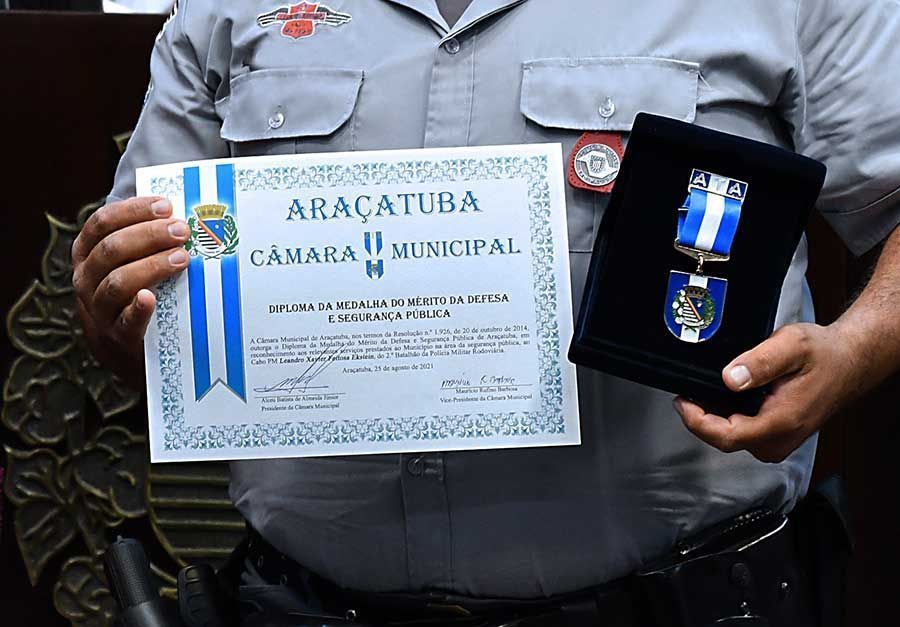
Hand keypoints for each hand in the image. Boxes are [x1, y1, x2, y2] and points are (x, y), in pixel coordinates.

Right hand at [72, 197, 189, 385]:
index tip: (166, 206)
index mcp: (88, 252)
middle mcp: (87, 278)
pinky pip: (125, 321)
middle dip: (149, 235)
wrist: (125, 346)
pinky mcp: (117, 335)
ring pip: (117, 281)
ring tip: (182, 258)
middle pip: (112, 249)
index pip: (103, 222)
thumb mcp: (131, 261)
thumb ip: (148, 239)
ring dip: (151, 266)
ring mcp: (99, 308)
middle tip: (182, 231)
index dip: (134, 211)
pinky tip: (151, 298)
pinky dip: (137, 309)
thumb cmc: (134, 290)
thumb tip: (186, 213)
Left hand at [673, 323, 864, 462]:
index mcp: (780, 422)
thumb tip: (729, 378)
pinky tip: (721, 396)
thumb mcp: (791, 345)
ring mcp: (776, 442)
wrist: (848, 362)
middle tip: (688, 389)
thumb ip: (759, 362)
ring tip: (701, 390)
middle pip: (723, 438)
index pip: (725, 437)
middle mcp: (778, 440)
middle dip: (700, 416)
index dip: (696, 422)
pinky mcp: (774, 437)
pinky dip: (726, 415)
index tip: (681, 401)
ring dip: (712, 416)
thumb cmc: (823, 354)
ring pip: (730, 436)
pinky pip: (740, 431)